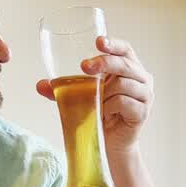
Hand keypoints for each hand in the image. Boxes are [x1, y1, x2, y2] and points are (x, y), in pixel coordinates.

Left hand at [36, 35, 153, 156]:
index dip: (113, 44)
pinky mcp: (142, 112)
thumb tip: (40, 85)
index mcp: (129, 68)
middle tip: (84, 66)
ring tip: (96, 103)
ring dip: (104, 93)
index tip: (98, 41)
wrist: (110, 145)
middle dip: (104, 63)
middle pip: (124, 64)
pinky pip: (124, 102)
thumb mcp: (80, 98)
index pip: (125, 49)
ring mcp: (145, 95)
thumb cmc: (99, 115)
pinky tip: (104, 113)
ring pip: (123, 84)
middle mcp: (141, 78)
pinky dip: (110, 106)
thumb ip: (63, 90)